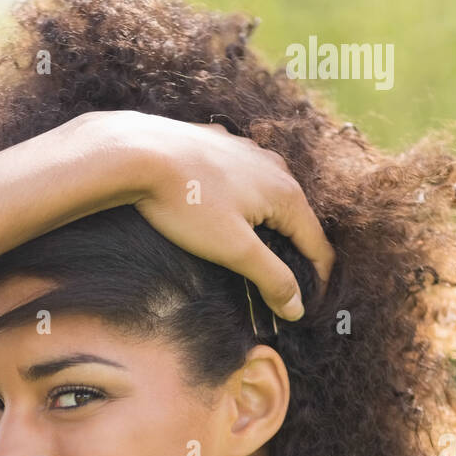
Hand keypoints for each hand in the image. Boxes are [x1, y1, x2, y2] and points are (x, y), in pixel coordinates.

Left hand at [87, 110, 334, 320]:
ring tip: (254, 257)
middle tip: (279, 290)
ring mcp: (247, 152)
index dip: (316, 280)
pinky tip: (224, 216)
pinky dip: (242, 204)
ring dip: (267, 229)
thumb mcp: (234, 250)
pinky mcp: (220, 147)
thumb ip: (271, 278)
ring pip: (268, 198)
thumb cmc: (187, 203)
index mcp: (286, 193)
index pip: (318, 245)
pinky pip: (242, 181)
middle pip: (295, 221)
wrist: (137, 153)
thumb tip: (297, 308)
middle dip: (292, 256)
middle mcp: (275, 167)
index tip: (305, 308)